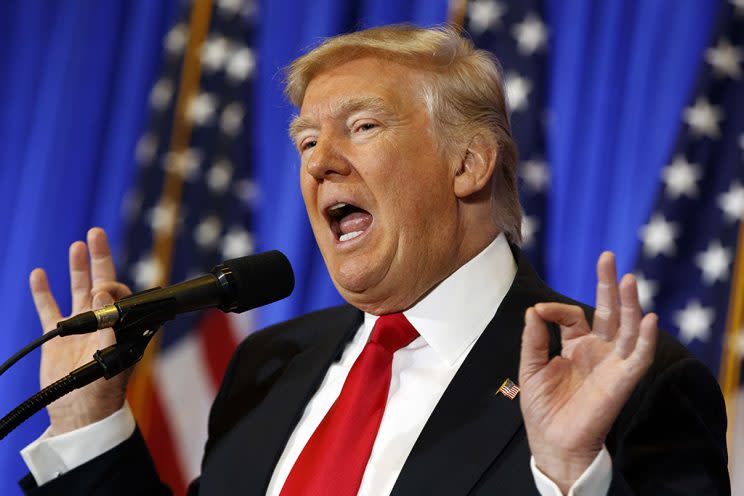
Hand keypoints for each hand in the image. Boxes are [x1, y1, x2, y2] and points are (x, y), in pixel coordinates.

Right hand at [30, 227, 131, 435]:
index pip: (117, 294)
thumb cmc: (103, 391)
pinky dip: (43, 292)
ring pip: (77, 290)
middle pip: (100, 282)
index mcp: (119, 325)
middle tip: (97, 232)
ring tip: (78, 245)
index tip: (99, 289)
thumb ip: (108, 325)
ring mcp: (79, 327)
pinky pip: (49, 309)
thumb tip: (100, 295)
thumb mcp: (113, 357)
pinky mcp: (57, 337)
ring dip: (77, 268)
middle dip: (99, 258)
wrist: (80, 414)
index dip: (109, 285)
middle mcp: (101, 321)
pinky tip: (39, 274)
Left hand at [518, 252, 657, 492]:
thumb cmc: (542, 406)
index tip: (540, 312)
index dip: (557, 309)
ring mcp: (612, 363)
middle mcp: (598, 350)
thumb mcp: (531, 367)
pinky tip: (648, 318)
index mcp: (576, 346)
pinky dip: (647, 339)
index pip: (574, 315)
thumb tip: (533, 309)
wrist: (552, 440)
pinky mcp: (622, 380)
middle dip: (609, 285)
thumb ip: (534, 339)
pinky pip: (639, 357)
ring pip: (628, 328)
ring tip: (629, 279)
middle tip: (608, 257)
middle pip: (609, 311)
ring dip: (630, 304)